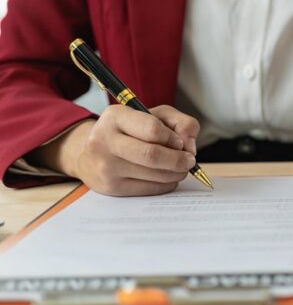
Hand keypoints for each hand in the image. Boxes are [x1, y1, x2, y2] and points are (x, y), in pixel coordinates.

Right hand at [32, 105, 199, 195]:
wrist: (91, 154)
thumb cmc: (130, 131)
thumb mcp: (155, 115)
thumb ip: (180, 122)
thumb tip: (189, 144)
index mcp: (116, 117)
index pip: (153, 129)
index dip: (173, 138)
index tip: (180, 142)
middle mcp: (105, 141)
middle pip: (152, 155)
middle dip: (179, 160)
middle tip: (189, 160)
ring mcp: (106, 166)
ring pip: (154, 175)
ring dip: (176, 173)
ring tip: (180, 168)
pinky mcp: (111, 187)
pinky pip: (149, 189)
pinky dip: (166, 184)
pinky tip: (167, 177)